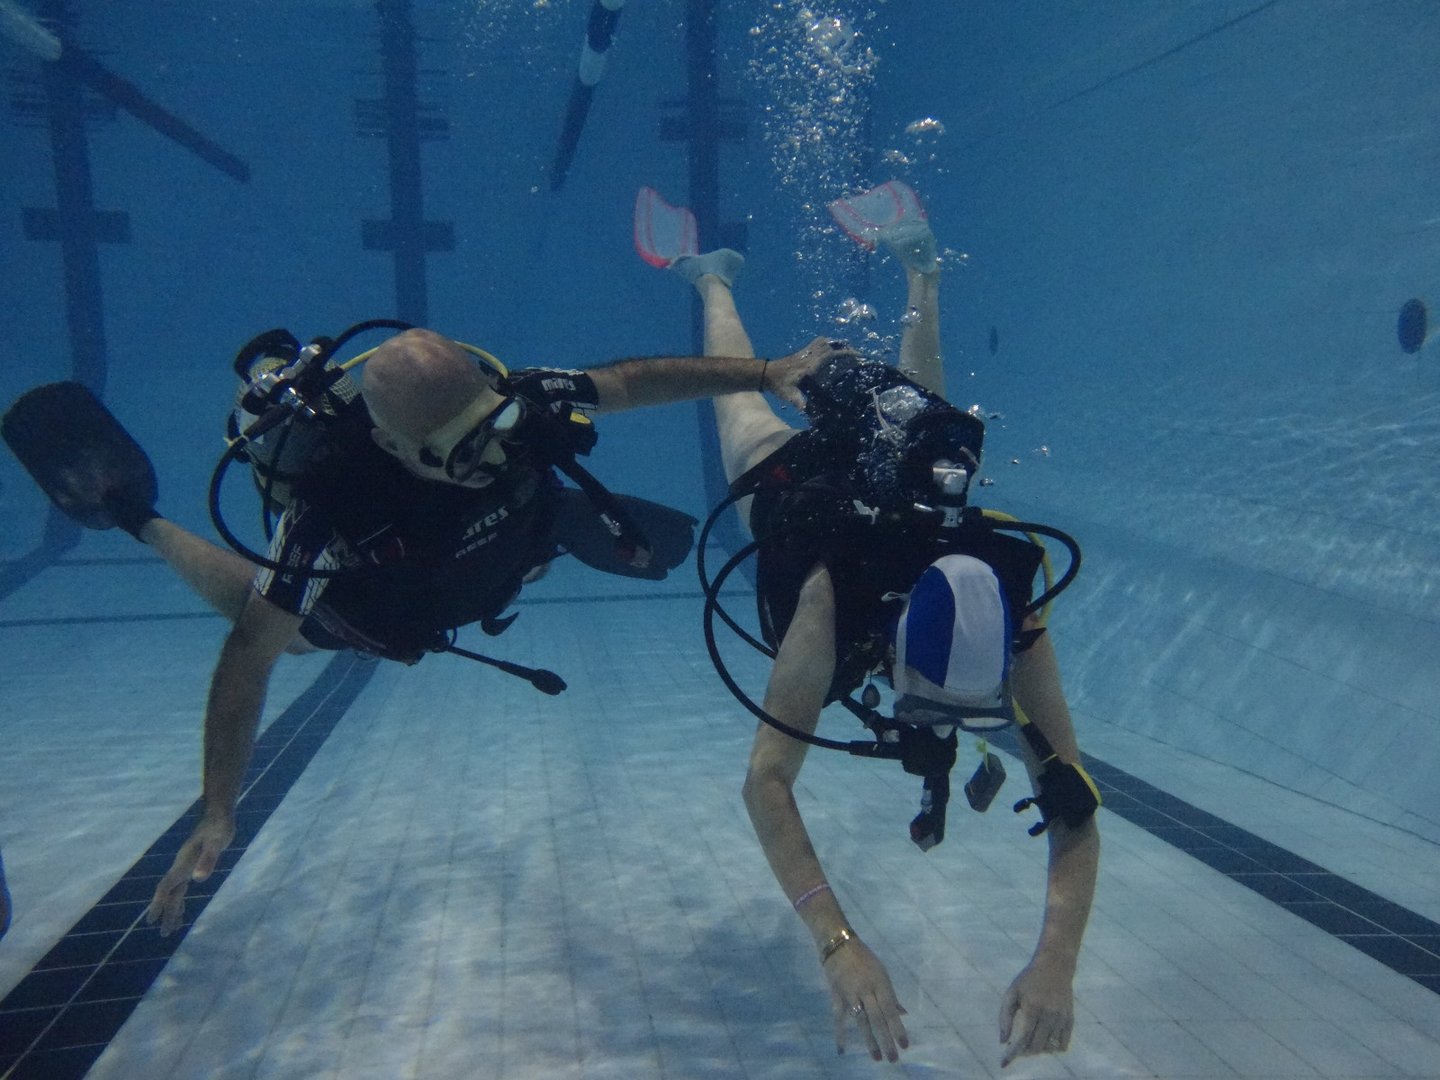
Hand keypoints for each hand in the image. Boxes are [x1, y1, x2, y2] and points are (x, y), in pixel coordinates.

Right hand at [146, 812, 234, 935]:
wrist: (218, 814)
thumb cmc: (219, 827)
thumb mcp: (217, 842)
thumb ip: (208, 860)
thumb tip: (197, 880)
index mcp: (183, 864)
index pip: (166, 887)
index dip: (158, 903)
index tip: (151, 921)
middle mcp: (181, 866)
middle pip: (169, 893)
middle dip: (165, 913)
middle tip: (164, 934)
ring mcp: (185, 865)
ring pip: (175, 892)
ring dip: (172, 909)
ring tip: (172, 928)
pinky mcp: (192, 864)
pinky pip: (181, 887)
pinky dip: (180, 900)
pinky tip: (181, 909)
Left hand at [766, 337, 860, 408]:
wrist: (766, 373)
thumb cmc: (779, 384)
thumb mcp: (788, 395)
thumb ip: (798, 401)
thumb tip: (808, 409)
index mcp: (810, 365)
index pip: (831, 354)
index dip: (845, 354)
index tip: (858, 356)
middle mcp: (810, 355)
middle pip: (831, 346)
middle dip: (846, 349)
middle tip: (857, 357)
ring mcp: (806, 352)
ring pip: (825, 342)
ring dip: (837, 344)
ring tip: (847, 353)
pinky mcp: (803, 351)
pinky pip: (818, 343)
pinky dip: (828, 343)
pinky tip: (832, 351)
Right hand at [822, 934, 908, 1061]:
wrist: (838, 944)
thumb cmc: (864, 958)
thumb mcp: (882, 973)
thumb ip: (890, 996)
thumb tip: (902, 1014)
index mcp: (880, 984)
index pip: (891, 1010)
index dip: (898, 1028)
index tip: (905, 1045)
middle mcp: (867, 990)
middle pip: (877, 1019)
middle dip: (886, 1039)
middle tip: (893, 1059)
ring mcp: (850, 994)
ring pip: (861, 1021)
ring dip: (869, 1041)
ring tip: (876, 1057)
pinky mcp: (837, 996)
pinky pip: (839, 1018)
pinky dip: (840, 1034)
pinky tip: (842, 1050)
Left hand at [998, 958, 1074, 1066]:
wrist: (1055, 966)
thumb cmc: (1028, 980)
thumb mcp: (1012, 993)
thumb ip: (1005, 1017)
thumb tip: (1002, 1041)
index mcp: (1032, 1007)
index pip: (1022, 1039)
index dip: (1013, 1054)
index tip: (1003, 1063)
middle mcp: (1049, 1014)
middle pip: (1036, 1046)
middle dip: (1024, 1052)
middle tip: (1017, 1048)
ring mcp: (1061, 1018)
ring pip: (1049, 1047)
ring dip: (1038, 1050)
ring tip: (1030, 1042)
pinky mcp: (1070, 1019)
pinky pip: (1063, 1044)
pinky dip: (1052, 1048)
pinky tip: (1044, 1042)